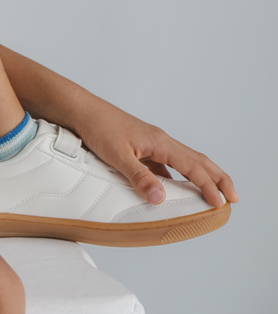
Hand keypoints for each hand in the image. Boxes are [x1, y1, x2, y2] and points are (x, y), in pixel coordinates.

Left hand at [71, 99, 237, 208]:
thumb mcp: (117, 155)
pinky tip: (174, 189)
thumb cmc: (97, 127)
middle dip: (218, 179)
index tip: (221, 203)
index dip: (209, 186)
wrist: (80, 110)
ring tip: (211, 195)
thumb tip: (161, 198)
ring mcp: (152, 144)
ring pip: (185, 161)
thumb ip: (139, 176)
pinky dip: (178, 176)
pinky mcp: (142, 147)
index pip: (193, 166)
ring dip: (201, 177)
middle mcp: (161, 141)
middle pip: (198, 161)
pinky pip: (167, 164)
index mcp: (160, 142)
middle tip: (232, 199)